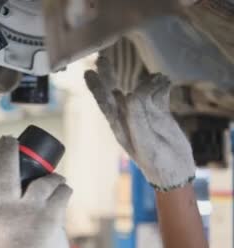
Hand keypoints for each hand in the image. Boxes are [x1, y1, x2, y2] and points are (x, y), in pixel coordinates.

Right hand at [0, 136, 72, 247]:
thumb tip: (15, 191)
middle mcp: (2, 210)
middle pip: (5, 166)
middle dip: (8, 148)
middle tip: (11, 141)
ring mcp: (25, 211)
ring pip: (42, 180)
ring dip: (53, 178)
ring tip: (56, 182)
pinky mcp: (48, 217)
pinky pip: (60, 192)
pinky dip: (64, 190)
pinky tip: (64, 193)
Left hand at [84, 57, 195, 190]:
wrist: (176, 172)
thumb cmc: (157, 161)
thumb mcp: (144, 141)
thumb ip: (136, 117)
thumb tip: (131, 93)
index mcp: (119, 125)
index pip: (104, 102)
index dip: (96, 87)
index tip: (87, 72)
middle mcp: (129, 117)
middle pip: (115, 92)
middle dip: (108, 75)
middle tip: (102, 58)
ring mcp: (144, 114)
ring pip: (141, 90)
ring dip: (149, 82)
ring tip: (159, 78)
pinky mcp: (160, 113)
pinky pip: (158, 94)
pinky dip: (162, 86)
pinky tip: (166, 82)